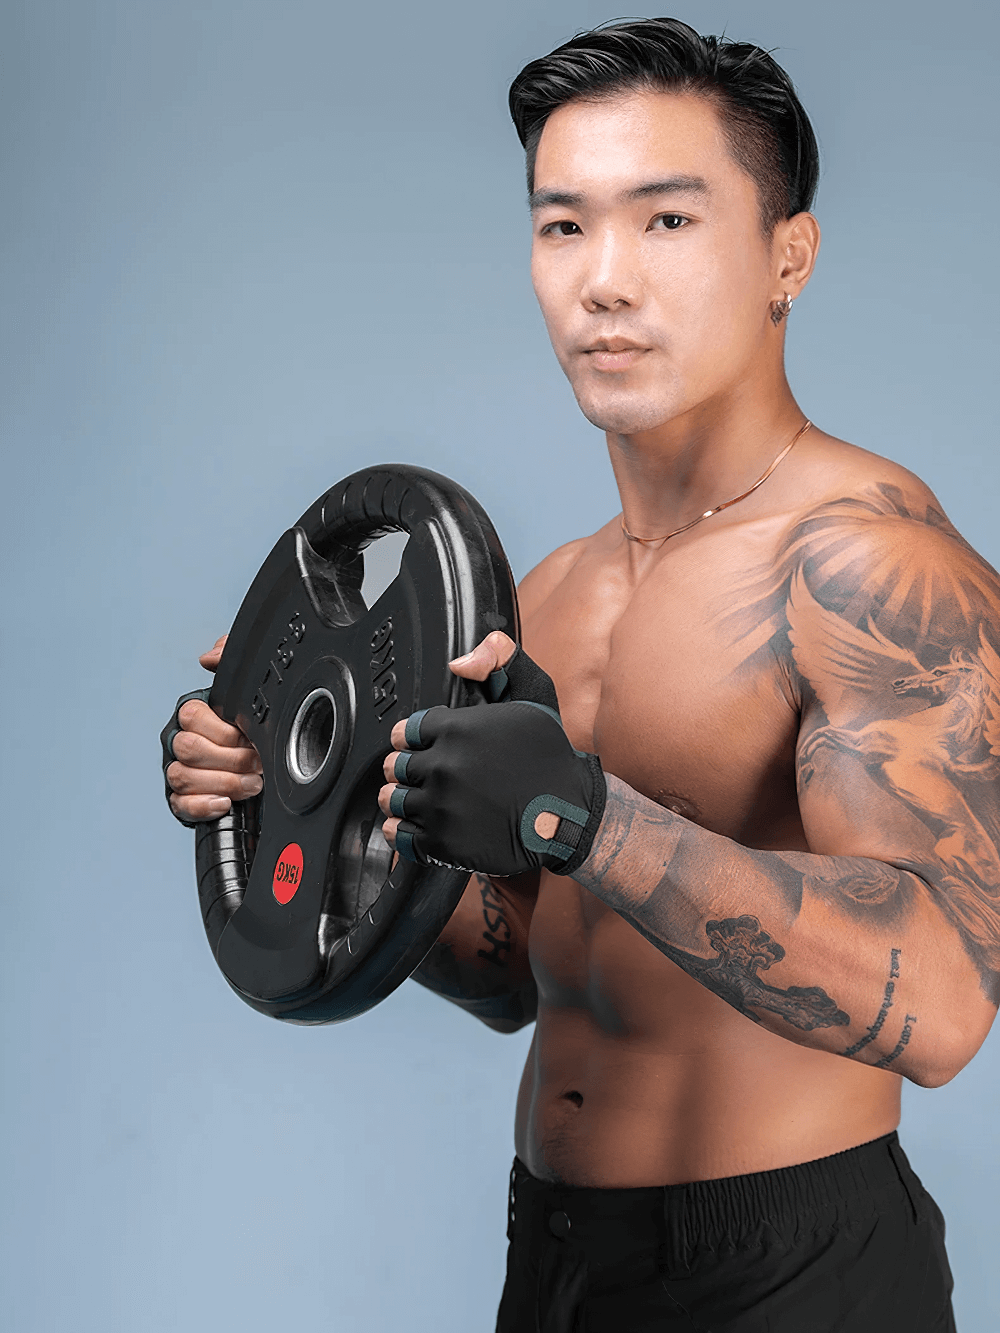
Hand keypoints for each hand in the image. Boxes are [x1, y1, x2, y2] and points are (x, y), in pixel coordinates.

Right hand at [164, 635, 262, 822]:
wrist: (264, 767)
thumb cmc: (251, 729)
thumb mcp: (247, 691)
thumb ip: (230, 660)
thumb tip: (209, 658)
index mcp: (193, 714)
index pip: (191, 716)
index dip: (223, 729)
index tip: (248, 736)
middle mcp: (179, 741)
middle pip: (188, 748)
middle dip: (229, 758)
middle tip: (256, 762)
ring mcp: (177, 770)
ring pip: (182, 776)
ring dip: (224, 782)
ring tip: (252, 784)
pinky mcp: (181, 800)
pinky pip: (181, 804)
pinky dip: (204, 805)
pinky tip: (226, 802)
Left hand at [378, 633, 605, 876]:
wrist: (568, 813)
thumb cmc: (550, 757)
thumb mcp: (534, 693)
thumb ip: (500, 660)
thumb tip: (458, 663)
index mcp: (456, 729)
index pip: (405, 731)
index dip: (411, 738)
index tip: (421, 745)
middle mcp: (443, 767)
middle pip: (394, 765)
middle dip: (405, 767)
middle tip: (422, 773)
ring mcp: (440, 807)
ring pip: (392, 799)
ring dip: (400, 797)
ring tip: (418, 797)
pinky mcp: (441, 843)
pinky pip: (398, 835)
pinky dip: (400, 829)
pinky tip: (416, 823)